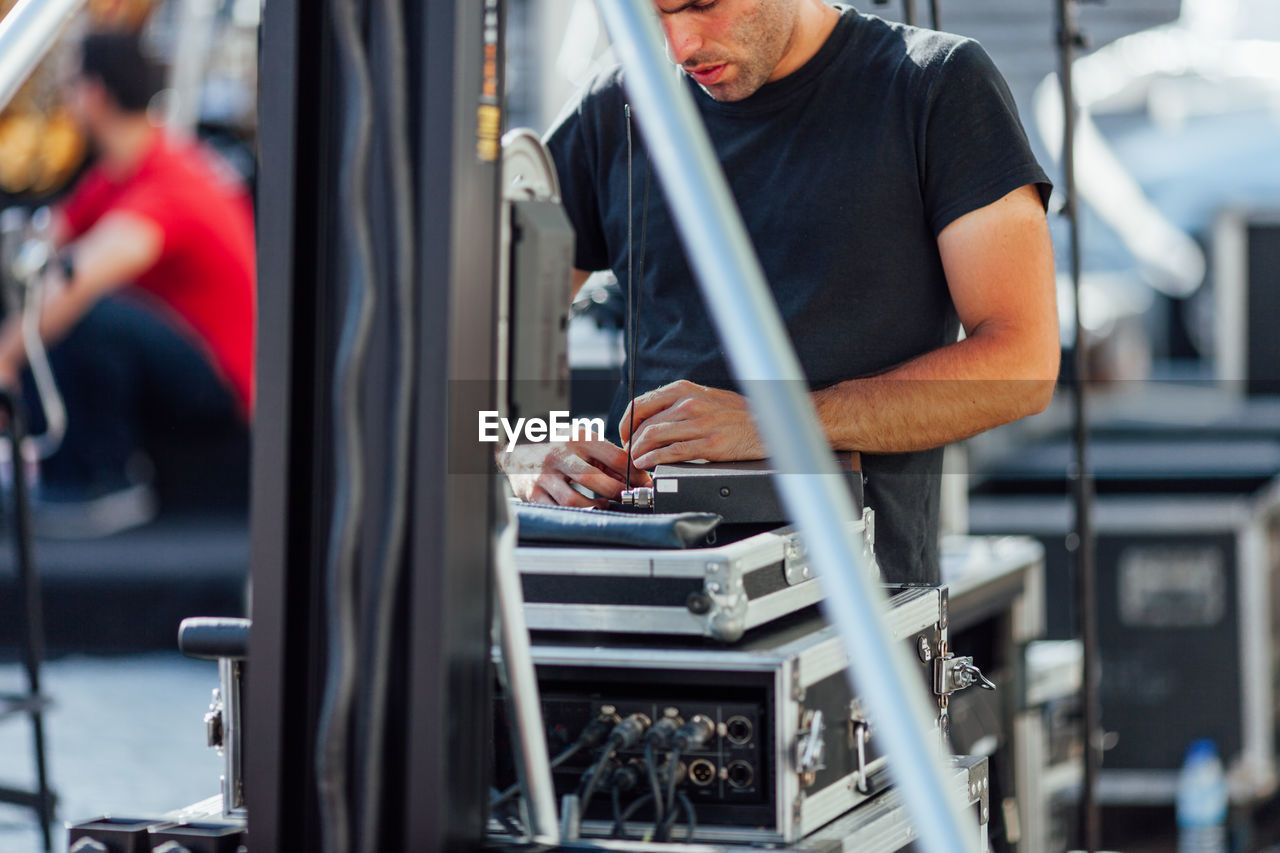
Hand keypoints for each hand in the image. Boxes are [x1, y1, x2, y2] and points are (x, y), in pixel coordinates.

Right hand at [501, 439, 652, 507]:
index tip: (645, 485)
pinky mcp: (533, 494)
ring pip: (574, 500)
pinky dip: (576, 514)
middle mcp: (559, 455)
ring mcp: (544, 476)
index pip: (613, 456)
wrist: (518, 454)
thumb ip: (609, 460)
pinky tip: (585, 511)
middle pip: (593, 479)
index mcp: (578, 439)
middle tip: (628, 499)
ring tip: (605, 506)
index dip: (634, 474)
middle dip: (616, 493)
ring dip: (595, 507)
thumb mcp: (584, 445)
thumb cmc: (559, 450)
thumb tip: (640, 479)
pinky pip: (558, 510)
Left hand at [619, 379, 764, 468]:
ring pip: (653, 437)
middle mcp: (689, 403)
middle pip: (644, 424)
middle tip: (629, 455)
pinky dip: (654, 460)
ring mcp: (699, 423)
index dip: (626, 423)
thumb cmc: (737, 414)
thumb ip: (679, 404)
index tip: (624, 436)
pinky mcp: (709, 444)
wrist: (768, 424)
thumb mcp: (705, 397)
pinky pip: (672, 452)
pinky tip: (647, 465)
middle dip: (630, 443)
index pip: (641, 404)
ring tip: (635, 463)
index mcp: (684, 389)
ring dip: (638, 453)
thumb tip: (652, 419)